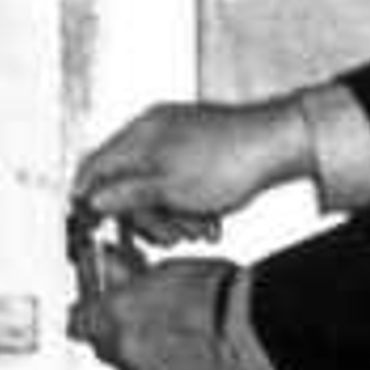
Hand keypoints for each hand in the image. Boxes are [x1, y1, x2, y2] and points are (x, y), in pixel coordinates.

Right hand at [69, 91, 307, 241]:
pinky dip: (193, 207)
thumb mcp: (169, 187)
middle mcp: (155, 132)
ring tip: (198, 230)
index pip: (95, 166)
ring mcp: (179, 139)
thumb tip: (94, 202)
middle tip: (169, 236)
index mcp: (140, 134)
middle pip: (128, 184)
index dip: (88, 198)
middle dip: (148, 217)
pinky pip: (182, 185)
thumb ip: (127, 194)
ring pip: (158, 189)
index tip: (90, 225)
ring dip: (174, 217)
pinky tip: (211, 220)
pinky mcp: (201, 150)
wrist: (281, 145)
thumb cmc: (230, 160)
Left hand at [74, 253, 239, 369]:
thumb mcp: (169, 270)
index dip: (89, 308)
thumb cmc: (220, 298)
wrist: (254, 334)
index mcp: (116, 314)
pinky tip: (182, 350)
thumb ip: (131, 277)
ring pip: (127, 364)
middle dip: (114, 329)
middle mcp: (124, 350)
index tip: (98, 299)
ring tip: (168, 331)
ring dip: (138, 349)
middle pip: (101, 343)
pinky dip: (159, 367)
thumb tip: (114, 270)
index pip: (78, 317)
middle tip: (136, 312)